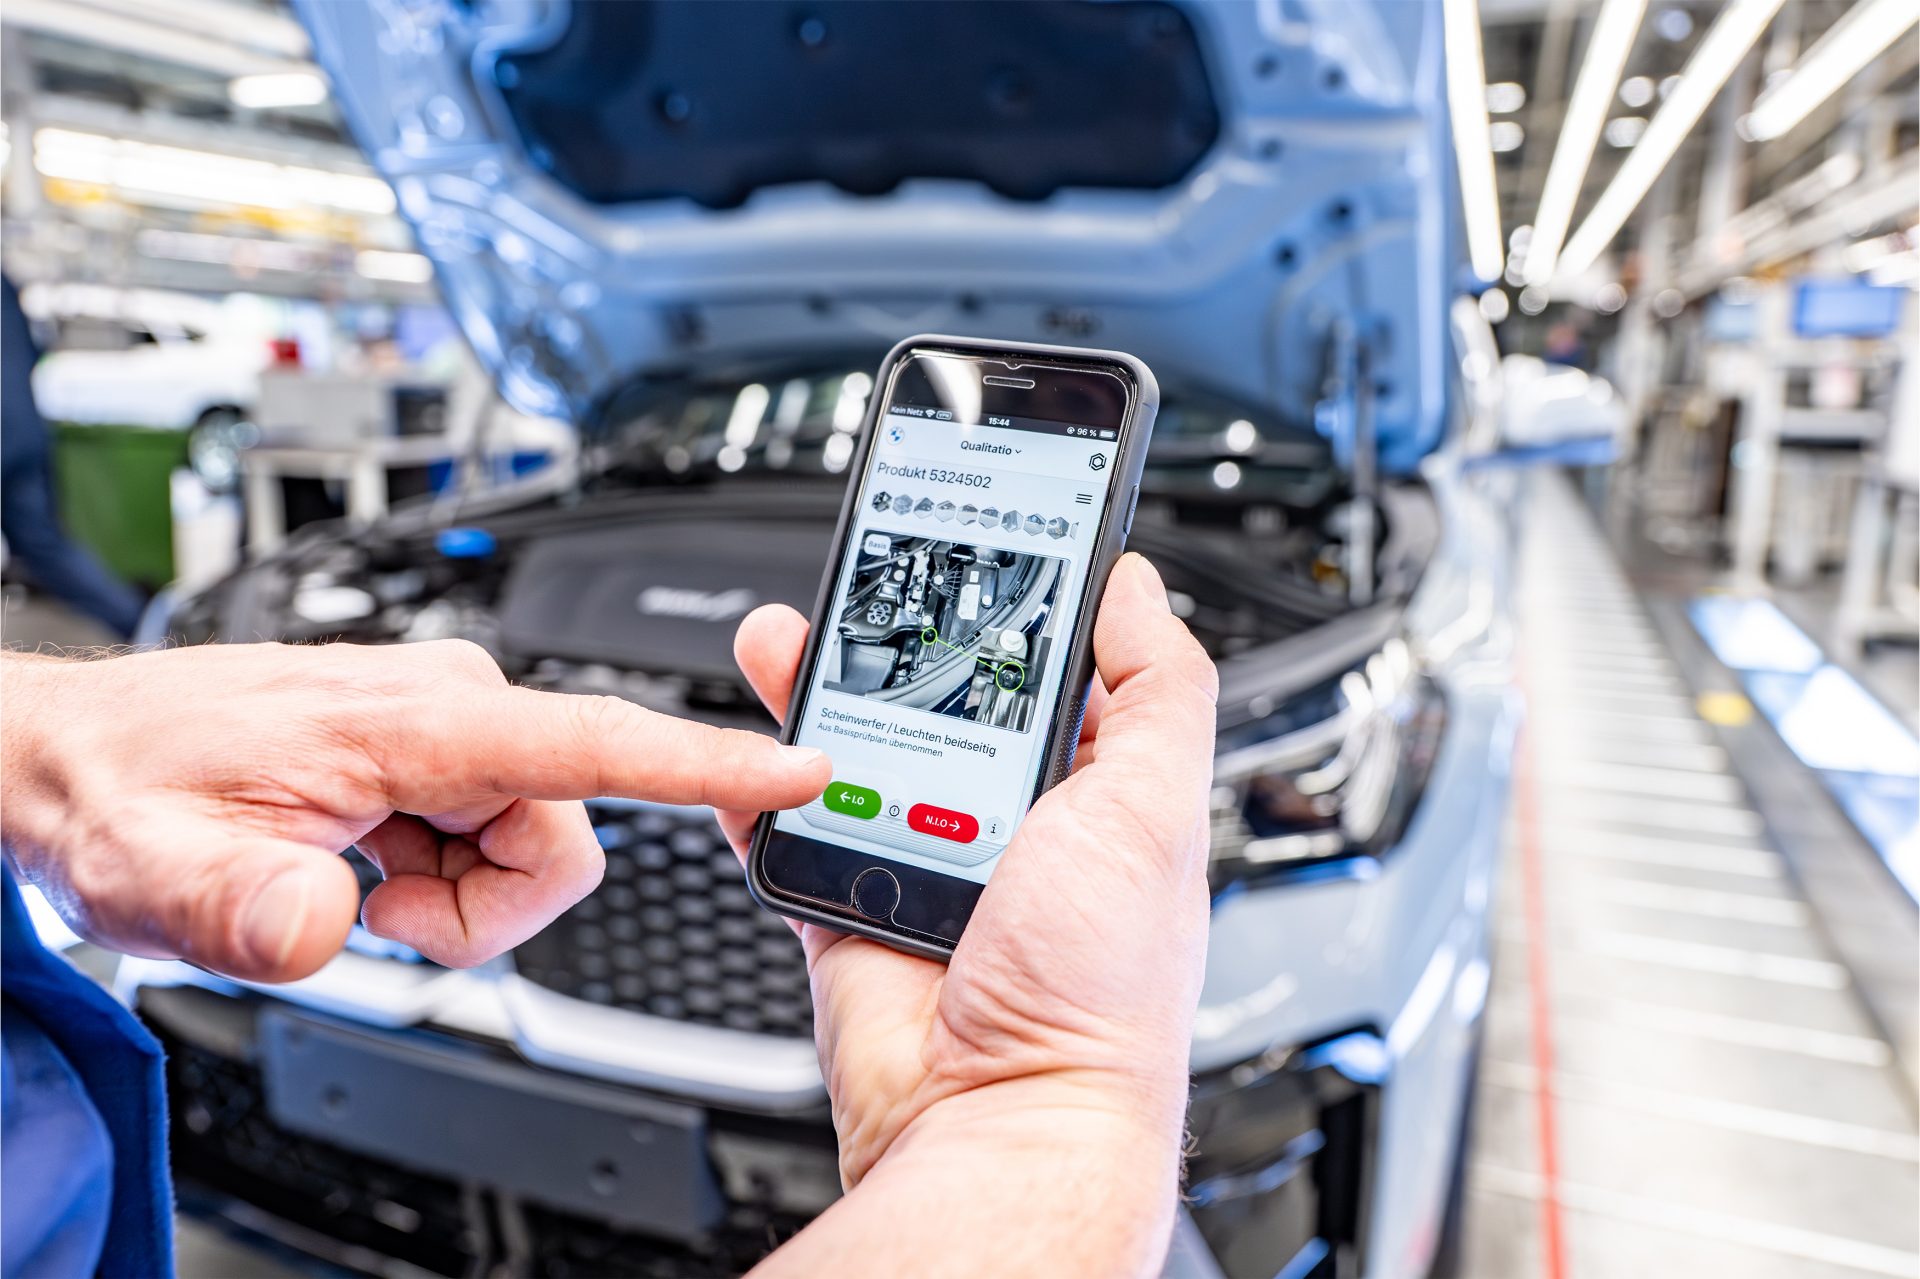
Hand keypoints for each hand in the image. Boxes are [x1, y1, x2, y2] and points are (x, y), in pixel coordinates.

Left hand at [2, 640, 828, 980]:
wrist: (81, 759)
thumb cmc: (125, 791)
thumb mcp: (158, 875)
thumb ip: (242, 907)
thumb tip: (328, 922)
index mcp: (412, 718)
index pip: (591, 739)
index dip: (707, 761)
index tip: (796, 769)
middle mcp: (451, 703)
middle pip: (567, 837)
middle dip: (487, 909)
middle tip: (381, 912)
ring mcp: (448, 725)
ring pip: (539, 845)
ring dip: (462, 899)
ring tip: (362, 884)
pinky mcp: (440, 748)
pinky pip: (501, 837)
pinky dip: (444, 879)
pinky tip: (369, 862)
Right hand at [720, 553, 1217, 1277]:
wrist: (995, 1121)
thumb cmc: (1098, 991)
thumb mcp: (1156, 806)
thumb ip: (1157, 686)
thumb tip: (1136, 585)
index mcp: (1093, 794)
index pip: (1052, 670)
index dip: (1016, 605)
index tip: (977, 542)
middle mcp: (1010, 826)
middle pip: (939, 699)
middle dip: (895, 636)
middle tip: (864, 581)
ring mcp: (925, 865)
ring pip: (856, 752)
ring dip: (814, 694)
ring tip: (787, 636)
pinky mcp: (849, 907)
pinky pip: (791, 831)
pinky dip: (758, 790)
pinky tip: (744, 743)